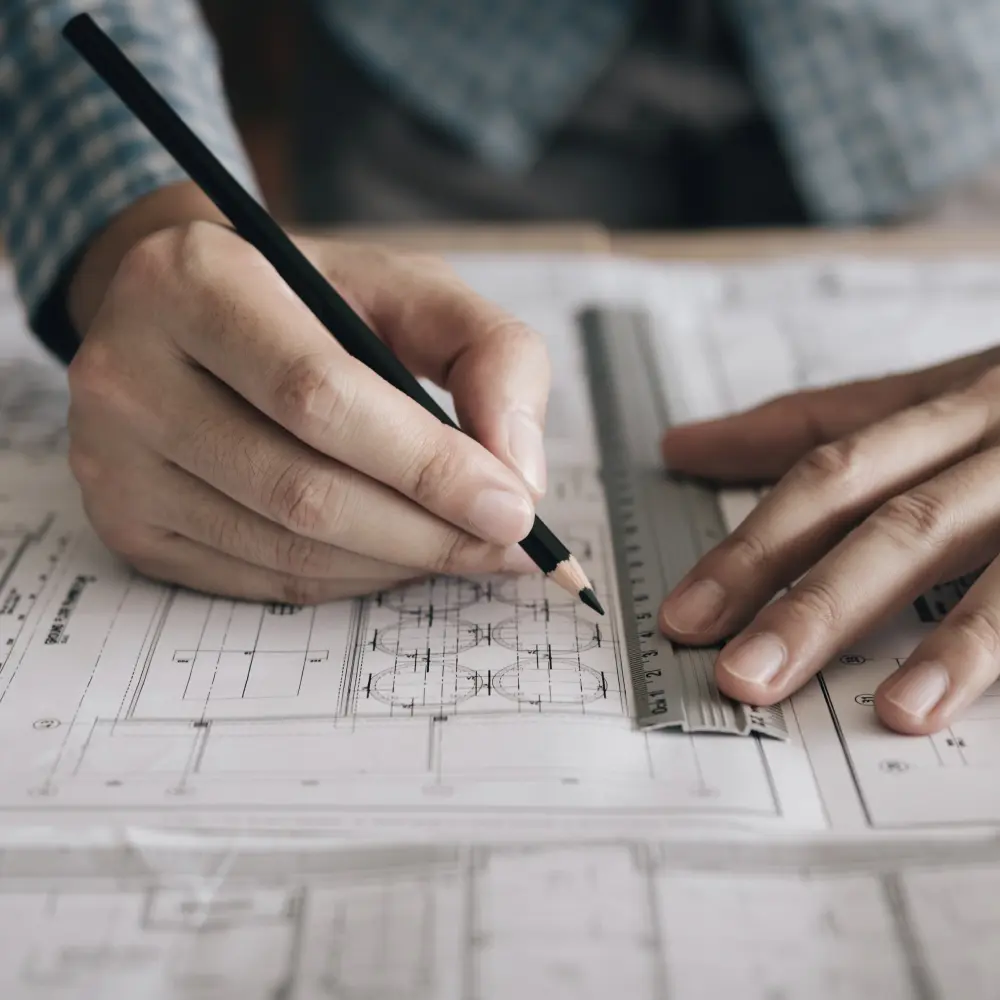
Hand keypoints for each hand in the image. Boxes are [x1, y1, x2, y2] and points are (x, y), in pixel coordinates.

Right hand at [66, 190, 546, 602]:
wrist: (193, 316)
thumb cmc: (312, 299)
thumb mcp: (409, 288)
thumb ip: (491, 354)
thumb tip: (518, 473)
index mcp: (195, 282)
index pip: (319, 396)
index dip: (427, 465)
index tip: (514, 507)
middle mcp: (129, 372)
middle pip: (302, 490)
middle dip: (427, 531)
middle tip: (505, 544)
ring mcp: (115, 460)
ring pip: (285, 549)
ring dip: (396, 563)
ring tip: (462, 546)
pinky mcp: (127, 525)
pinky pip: (262, 580)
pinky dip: (350, 579)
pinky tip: (396, 554)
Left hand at [658, 346, 999, 734]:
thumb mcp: (943, 392)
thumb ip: (820, 419)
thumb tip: (683, 445)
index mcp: (954, 404)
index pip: (827, 472)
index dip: (750, 543)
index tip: (680, 615)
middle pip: (891, 516)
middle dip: (807, 598)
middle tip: (735, 675)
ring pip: (990, 554)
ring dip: (932, 640)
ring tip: (878, 710)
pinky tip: (955, 695)